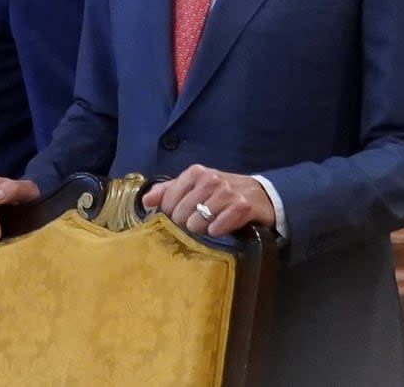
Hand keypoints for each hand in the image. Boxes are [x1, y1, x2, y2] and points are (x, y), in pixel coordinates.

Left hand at [140, 165, 274, 237]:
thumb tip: (145, 201)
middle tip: (194, 225)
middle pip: (181, 213)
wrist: (258, 194)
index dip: (169, 214)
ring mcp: (227, 192)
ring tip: (206, 227)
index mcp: (195, 172)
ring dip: (200, 230)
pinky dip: (216, 231)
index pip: (168, 199)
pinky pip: (219, 226)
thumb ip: (168, 190)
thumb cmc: (220, 191)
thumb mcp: (194, 186)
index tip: (177, 218)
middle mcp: (211, 179)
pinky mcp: (243, 207)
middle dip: (184, 224)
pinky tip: (219, 229)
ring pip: (198, 221)